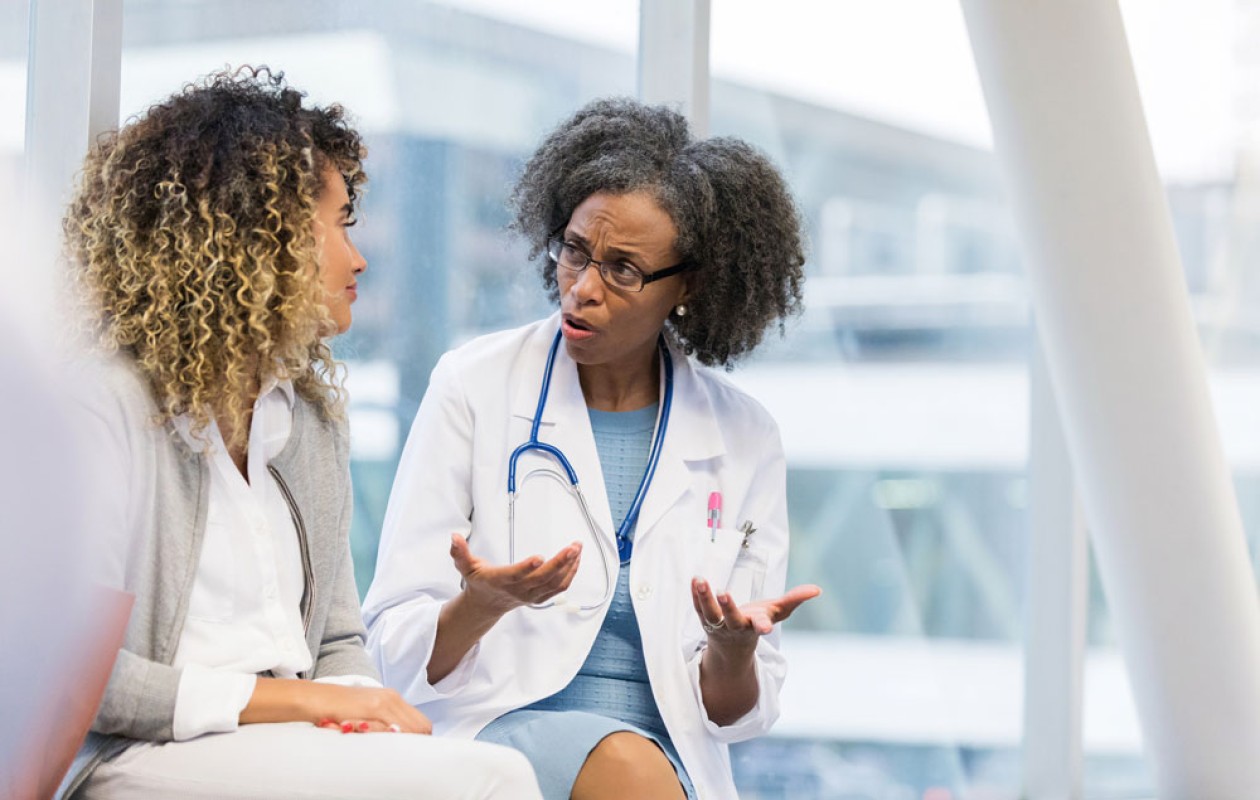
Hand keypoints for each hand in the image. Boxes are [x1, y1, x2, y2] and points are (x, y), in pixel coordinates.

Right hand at [242, 679, 431, 733]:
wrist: (313, 698)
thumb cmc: (336, 711)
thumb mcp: (364, 715)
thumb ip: (381, 724)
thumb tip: (394, 741)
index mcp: (392, 698)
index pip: (421, 722)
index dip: (418, 739)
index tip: (410, 752)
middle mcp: (391, 697)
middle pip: (420, 726)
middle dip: (415, 743)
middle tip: (401, 756)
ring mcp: (383, 701)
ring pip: (408, 728)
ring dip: (401, 742)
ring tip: (389, 752)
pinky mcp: (372, 707)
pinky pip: (389, 727)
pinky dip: (387, 737)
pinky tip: (377, 741)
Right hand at [450, 533, 580, 617]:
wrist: (487, 604)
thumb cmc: (479, 582)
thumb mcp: (465, 567)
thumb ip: (460, 552)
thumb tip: (454, 537)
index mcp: (500, 580)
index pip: (516, 575)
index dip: (527, 568)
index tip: (540, 557)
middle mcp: (519, 590)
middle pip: (543, 579)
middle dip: (560, 563)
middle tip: (573, 547)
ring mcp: (531, 595)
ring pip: (555, 584)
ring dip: (569, 567)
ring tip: (577, 549)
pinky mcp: (540, 596)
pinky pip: (559, 588)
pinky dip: (570, 575)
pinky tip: (576, 560)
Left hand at [690, 578, 821, 651]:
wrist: (731, 646)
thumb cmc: (757, 624)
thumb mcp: (777, 613)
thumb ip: (794, 600)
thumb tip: (817, 589)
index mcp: (755, 626)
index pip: (760, 626)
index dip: (763, 626)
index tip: (766, 628)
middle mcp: (735, 627)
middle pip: (730, 619)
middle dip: (728, 608)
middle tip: (723, 593)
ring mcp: (717, 625)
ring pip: (709, 613)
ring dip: (704, 598)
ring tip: (700, 580)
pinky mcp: (704, 619)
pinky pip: (697, 607)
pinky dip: (695, 595)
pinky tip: (694, 580)